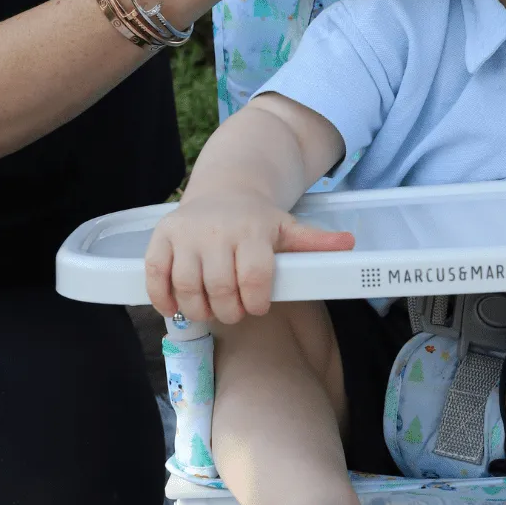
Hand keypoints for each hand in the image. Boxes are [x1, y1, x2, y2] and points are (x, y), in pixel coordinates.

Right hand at [145, 193, 354, 324]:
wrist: (225, 191)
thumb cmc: (259, 220)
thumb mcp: (289, 228)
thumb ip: (316, 242)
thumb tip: (349, 244)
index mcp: (253, 230)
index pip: (255, 276)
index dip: (257, 300)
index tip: (259, 306)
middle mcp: (218, 231)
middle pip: (221, 287)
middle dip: (230, 311)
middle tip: (235, 313)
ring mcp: (187, 234)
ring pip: (188, 286)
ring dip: (200, 310)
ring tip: (212, 311)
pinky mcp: (162, 238)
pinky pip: (156, 274)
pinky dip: (163, 298)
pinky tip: (176, 309)